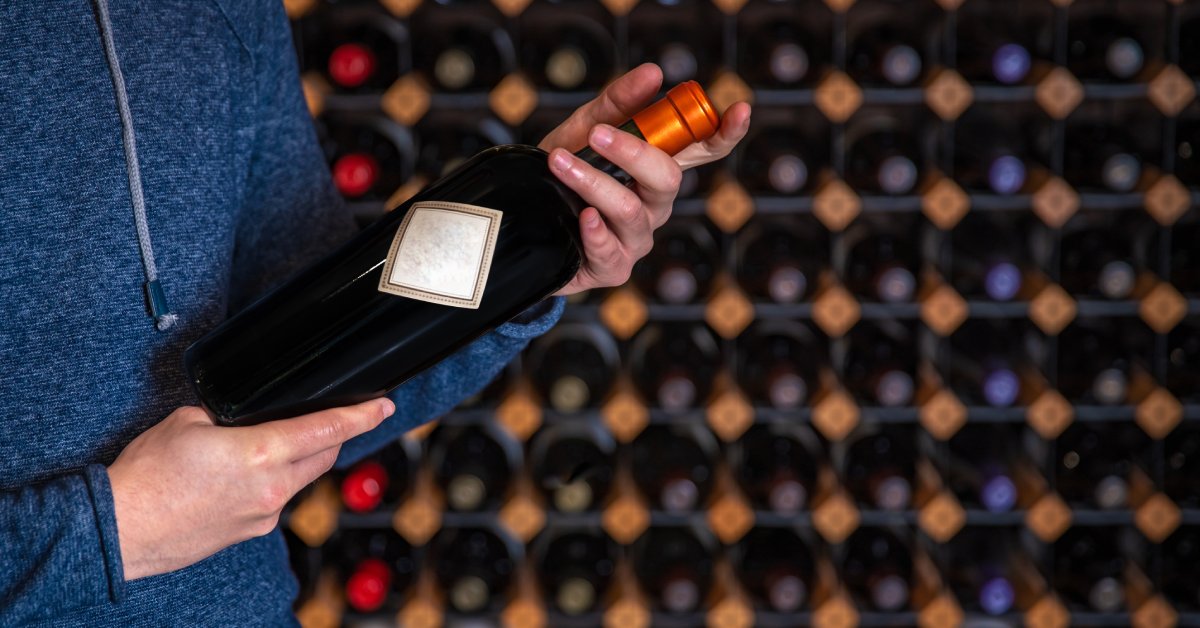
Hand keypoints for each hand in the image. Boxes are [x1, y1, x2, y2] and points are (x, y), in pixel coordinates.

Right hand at [107, 399, 393, 579]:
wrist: (120, 529)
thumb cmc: (146, 477)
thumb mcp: (188, 422)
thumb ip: (229, 416)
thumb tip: (242, 416)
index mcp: (260, 454)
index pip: (327, 429)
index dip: (362, 415)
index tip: (383, 405)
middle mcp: (271, 489)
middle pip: (324, 454)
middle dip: (334, 433)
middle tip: (337, 416)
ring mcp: (264, 515)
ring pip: (302, 478)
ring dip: (302, 458)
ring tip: (278, 442)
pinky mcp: (252, 531)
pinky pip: (278, 498)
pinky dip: (276, 481)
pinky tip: (248, 473)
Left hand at [540, 63, 751, 295]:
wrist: (524, 219)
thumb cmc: (564, 172)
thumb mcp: (584, 130)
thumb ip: (617, 103)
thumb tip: (653, 72)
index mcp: (658, 170)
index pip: (704, 152)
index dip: (726, 133)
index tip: (739, 110)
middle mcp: (656, 205)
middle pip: (668, 180)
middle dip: (633, 154)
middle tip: (597, 134)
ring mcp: (638, 238)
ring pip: (631, 211)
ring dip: (593, 184)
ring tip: (560, 162)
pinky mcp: (614, 267)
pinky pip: (610, 251)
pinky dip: (594, 232)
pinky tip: (582, 217)